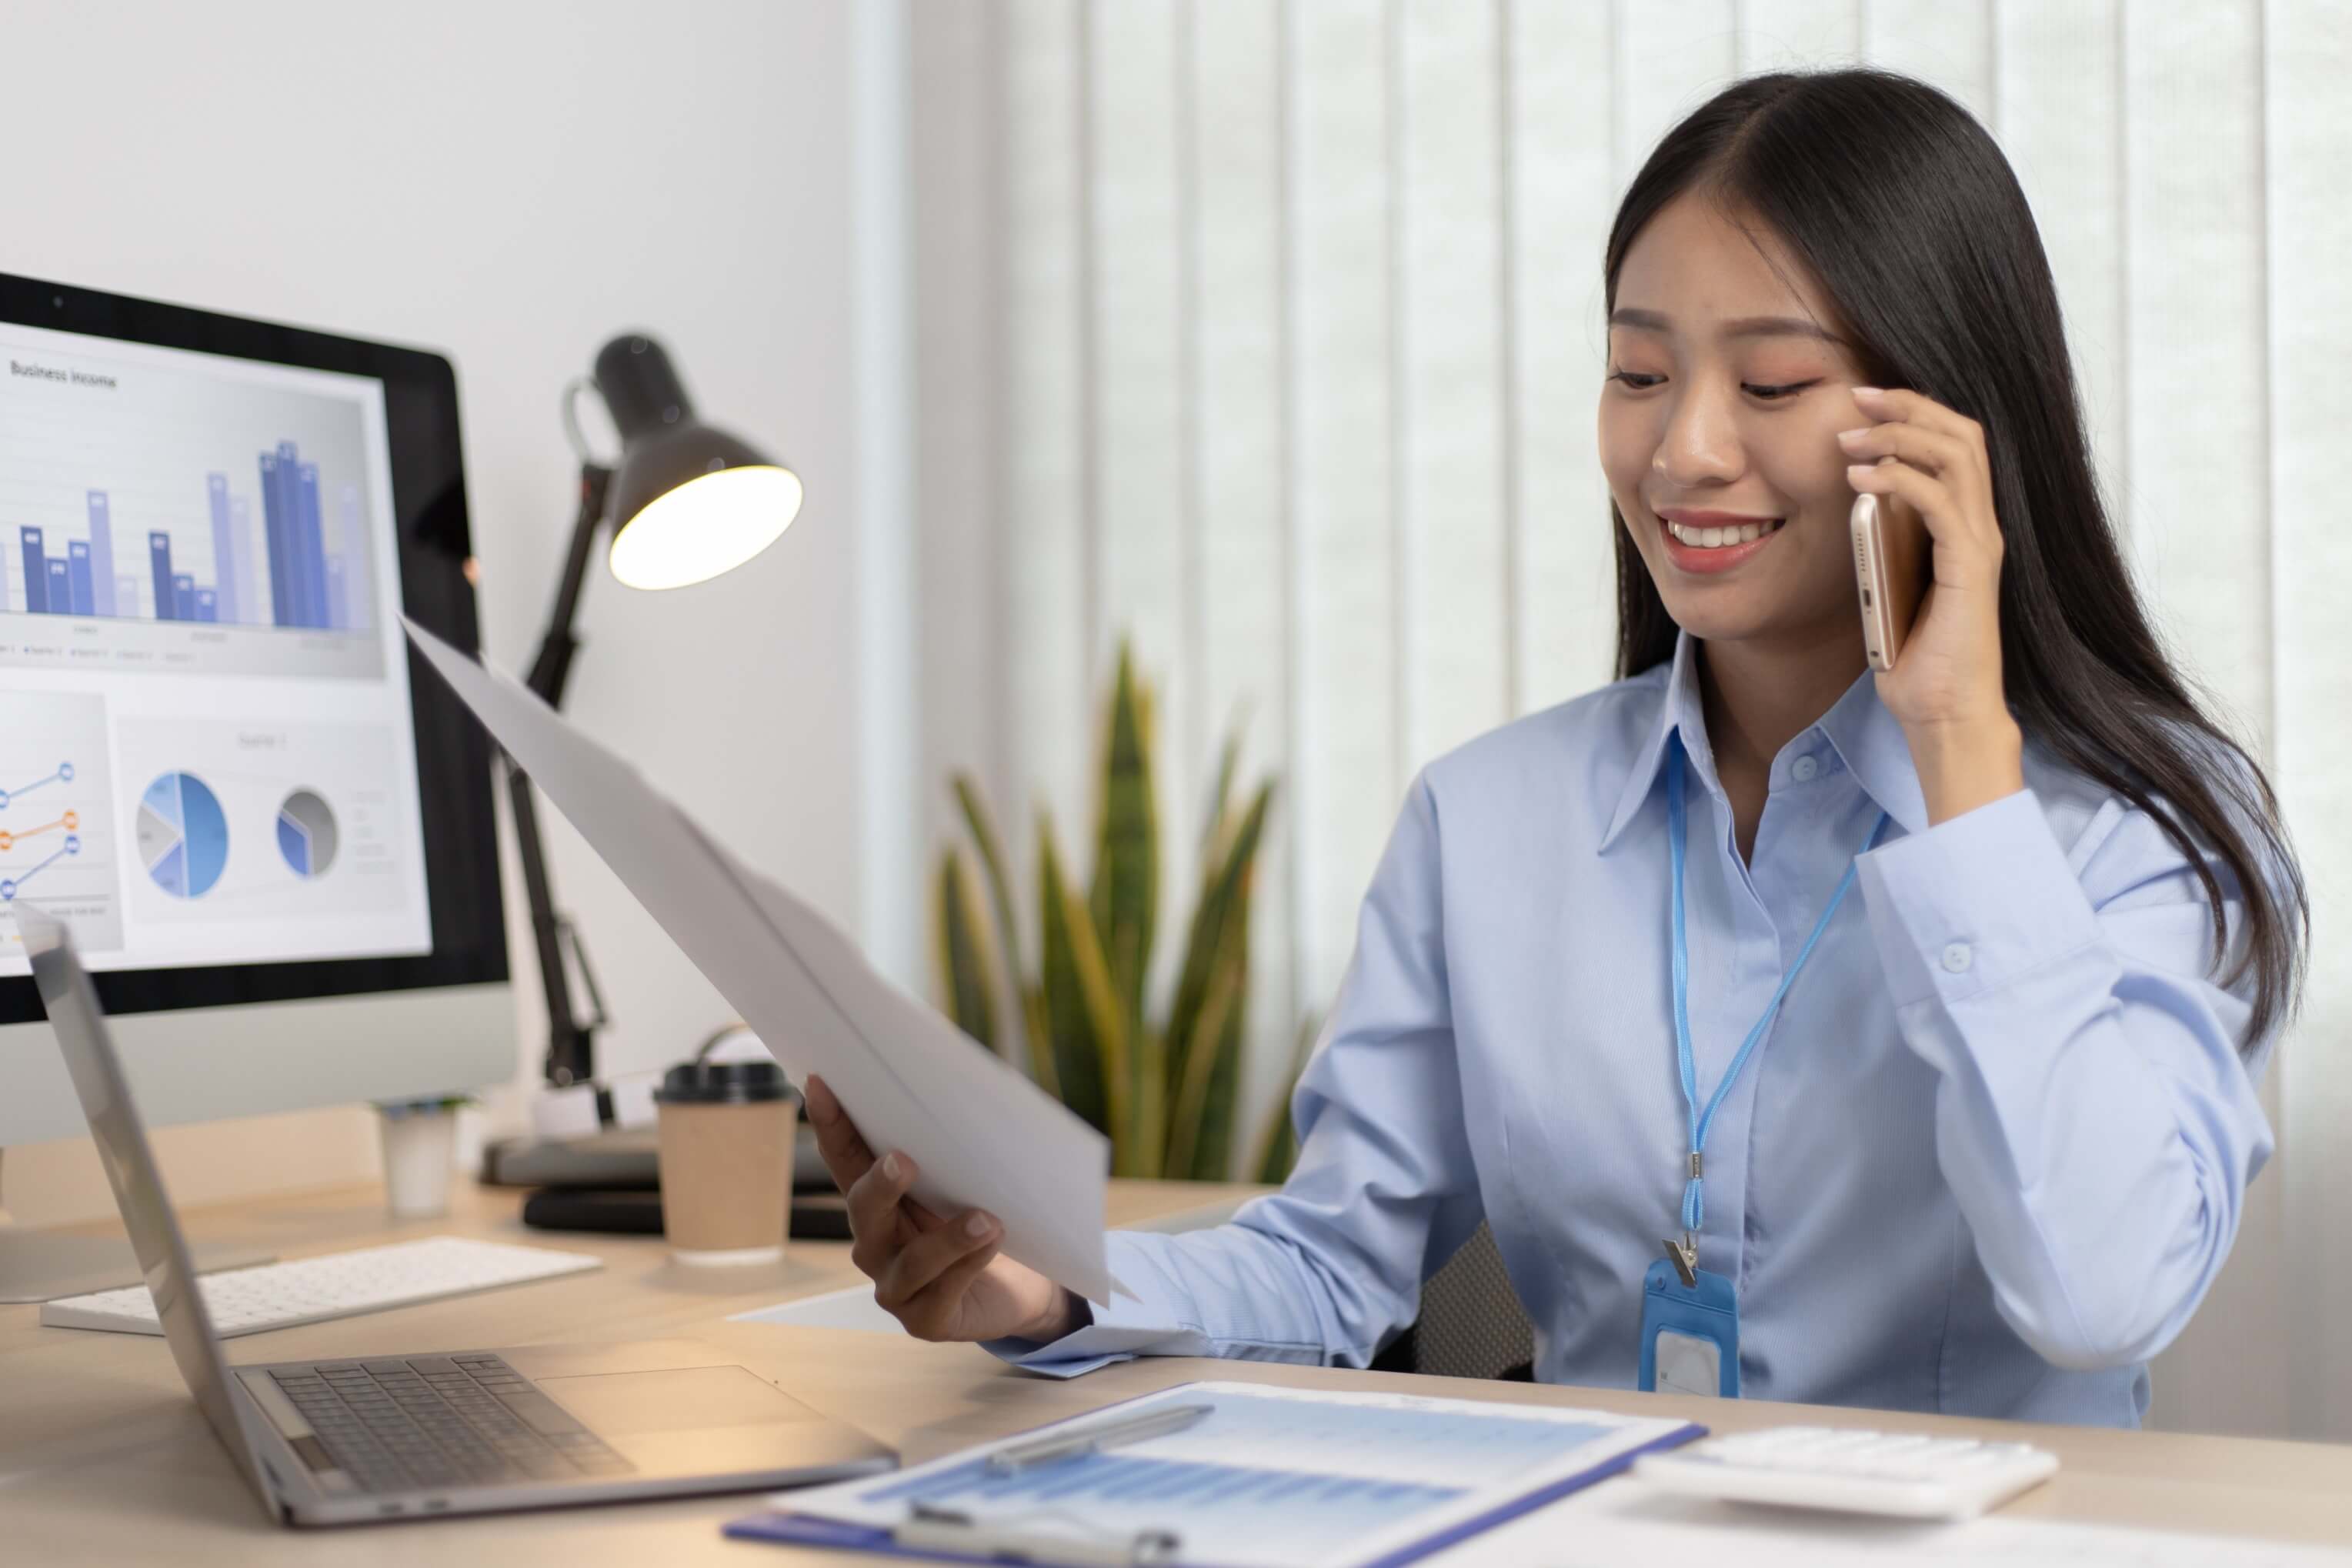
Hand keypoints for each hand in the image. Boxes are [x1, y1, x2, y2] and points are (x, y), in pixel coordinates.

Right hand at [803, 1074, 1082, 1344]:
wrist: (1022, 1286)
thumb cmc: (984, 1220)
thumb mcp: (962, 1181)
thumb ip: (946, 1150)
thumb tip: (954, 1093)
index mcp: (878, 1202)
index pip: (845, 1159)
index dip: (831, 1124)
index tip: (821, 1084)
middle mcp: (876, 1244)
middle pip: (864, 1211)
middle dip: (880, 1184)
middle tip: (902, 1160)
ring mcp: (897, 1287)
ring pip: (913, 1262)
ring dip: (949, 1238)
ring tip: (986, 1219)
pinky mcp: (926, 1320)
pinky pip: (944, 1293)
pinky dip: (970, 1265)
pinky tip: (994, 1243)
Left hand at [1839, 385, 2024, 822]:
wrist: (1944, 714)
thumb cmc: (1916, 658)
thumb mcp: (1888, 584)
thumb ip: (1882, 541)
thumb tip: (1856, 500)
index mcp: (1963, 526)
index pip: (1953, 444)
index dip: (1913, 413)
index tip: (1862, 401)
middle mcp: (1980, 527)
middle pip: (1962, 434)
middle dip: (1909, 406)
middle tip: (1858, 394)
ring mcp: (1979, 545)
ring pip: (1956, 456)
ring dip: (1900, 435)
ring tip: (1851, 435)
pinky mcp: (1970, 568)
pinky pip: (1940, 502)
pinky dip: (1900, 479)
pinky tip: (1861, 477)